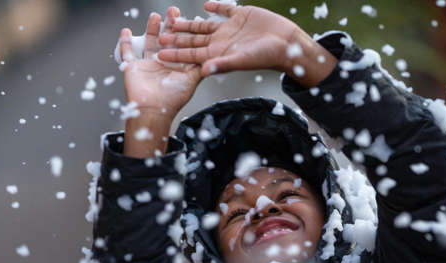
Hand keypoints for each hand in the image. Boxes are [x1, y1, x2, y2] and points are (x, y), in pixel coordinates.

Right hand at [120, 7, 201, 116]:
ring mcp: (147, 65)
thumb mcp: (191, 81)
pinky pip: (127, 52)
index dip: (185, 33)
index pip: (182, 46)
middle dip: (170, 26)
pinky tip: (125, 31)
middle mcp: (163, 65)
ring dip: (152, 29)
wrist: (152, 110)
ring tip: (155, 16)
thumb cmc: (172, 99)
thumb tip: (212, 56)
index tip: (189, 20)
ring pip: (149, 42)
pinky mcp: (133, 67)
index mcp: (176, 67)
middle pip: (167, 41)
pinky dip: (125, 42)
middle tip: (174, 12)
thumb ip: (200, 67)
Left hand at [157, 2, 336, 86]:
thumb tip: (203, 71)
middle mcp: (222, 41)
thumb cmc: (266, 56)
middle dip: (177, 39)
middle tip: (159, 37)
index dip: (176, 54)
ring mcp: (230, 28)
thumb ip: (222, 64)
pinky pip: (224, 10)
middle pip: (194, 40)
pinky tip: (205, 6)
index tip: (159, 54)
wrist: (287, 43)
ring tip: (173, 20)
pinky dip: (215, 8)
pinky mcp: (240, 15)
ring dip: (189, 23)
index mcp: (219, 53)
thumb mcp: (242, 60)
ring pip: (204, 25)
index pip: (192, 55)